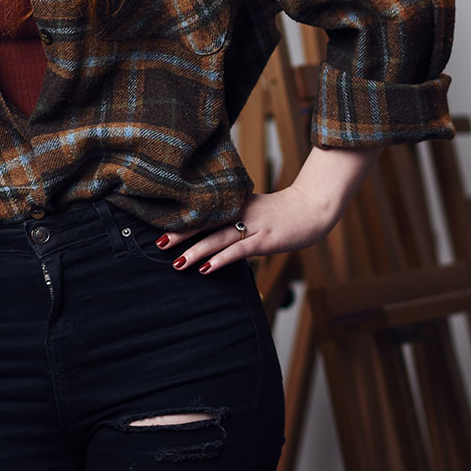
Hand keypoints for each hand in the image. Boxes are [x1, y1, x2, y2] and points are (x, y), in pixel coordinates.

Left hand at [160, 145, 382, 274]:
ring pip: (219, 238)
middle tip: (158, 243)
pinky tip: (207, 268)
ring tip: (177, 262)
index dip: (182, 219)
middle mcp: (240, 212)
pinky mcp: (265, 239)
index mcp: (235, 203)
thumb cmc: (280, 213)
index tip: (159, 225)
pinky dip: (222, 259)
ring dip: (197, 251)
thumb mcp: (252, 209)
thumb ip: (232, 217)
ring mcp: (253, 225)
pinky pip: (239, 250)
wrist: (311, 208)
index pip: (203, 211)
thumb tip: (209, 230)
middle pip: (206, 222)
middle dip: (181, 234)